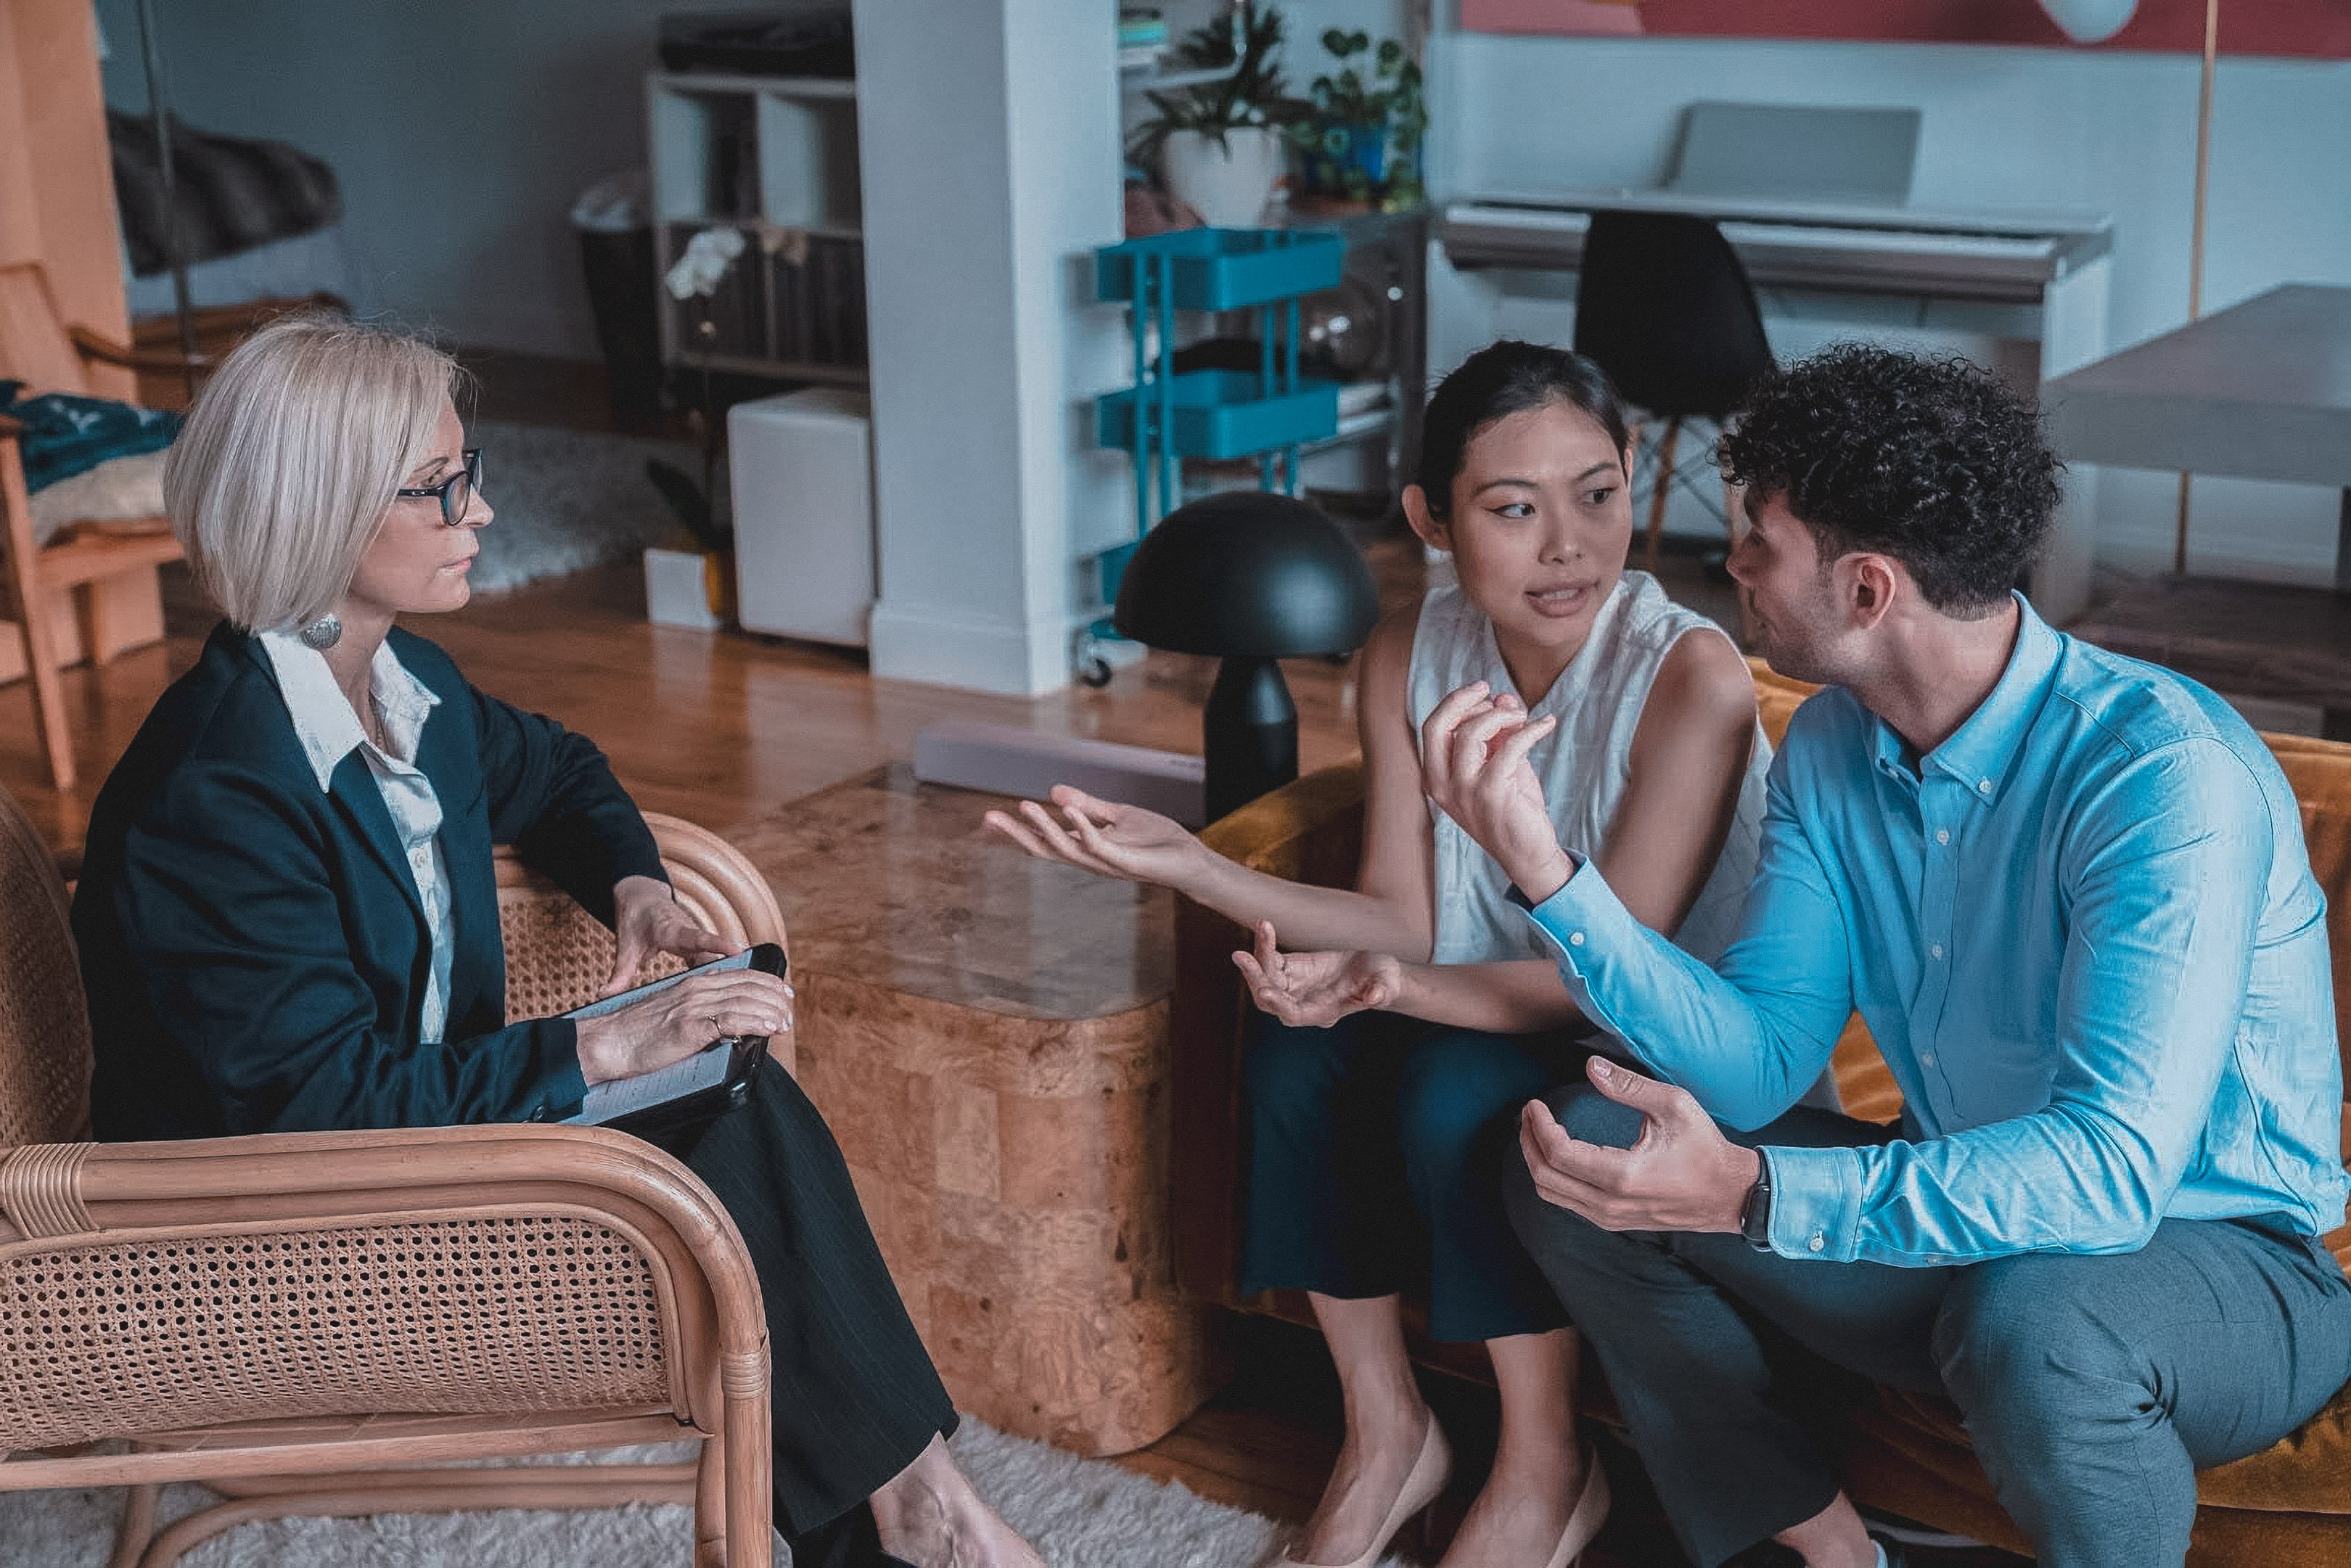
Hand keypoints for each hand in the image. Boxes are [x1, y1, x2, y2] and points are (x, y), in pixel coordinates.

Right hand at [574, 967, 795, 1085]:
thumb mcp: (672, 1012)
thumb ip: (696, 1007)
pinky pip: (730, 1020)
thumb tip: (722, 1013)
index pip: (741, 977)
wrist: (607, 1043)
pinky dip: (754, 1022)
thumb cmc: (637, 1035)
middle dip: (775, 997)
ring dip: (770, 1012)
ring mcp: (693, 1006)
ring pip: (745, 1001)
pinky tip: (768, 1028)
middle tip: (790, 1013)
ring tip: (785, 1023)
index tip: (785, 994)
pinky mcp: (689, 1027)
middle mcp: (696, 989)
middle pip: (748, 985)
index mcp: (693, 984)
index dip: (767, 984)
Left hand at [605, 874, 735, 995]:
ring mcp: (695, 940)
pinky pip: (710, 960)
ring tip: (745, 993)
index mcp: (672, 930)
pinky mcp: (696, 947)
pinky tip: (725, 994)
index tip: (738, 951)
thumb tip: (603, 995)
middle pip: (713, 952)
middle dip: (730, 966)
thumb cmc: (635, 918)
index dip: (718, 945)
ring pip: (714, 958)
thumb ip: (619, 973)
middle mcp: (689, 933)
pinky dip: (717, 974)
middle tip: (750, 983)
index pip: (699, 937)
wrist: (641, 899)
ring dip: (727, 973)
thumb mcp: (626, 946)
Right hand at [982, 786, 1209, 889]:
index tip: (989, 818)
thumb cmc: (1157, 840)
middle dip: (1017, 835)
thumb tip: (1055, 790)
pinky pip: (1098, 845)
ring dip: (1044, 827)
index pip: (1045, 840)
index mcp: (1086, 847)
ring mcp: (1106, 862)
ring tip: (1023, 806)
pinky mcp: (1124, 862)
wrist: (1190, 858)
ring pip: (1066, 848)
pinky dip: (1081, 826)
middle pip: (1046, 849)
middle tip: (988, 817)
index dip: (1018, 831)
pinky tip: (1066, 807)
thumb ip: (1089, 806)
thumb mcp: (1118, 816)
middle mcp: (1090, 859)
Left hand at [1231, 920, 1401, 1028]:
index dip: (1279, 1004)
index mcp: (1321, 1013)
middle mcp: (1301, 1002)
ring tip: (1262, 926)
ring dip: (1258, 954)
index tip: (1266, 991)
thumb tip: (1375, 997)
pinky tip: (1264, 924)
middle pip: (1268, 997)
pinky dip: (1266, 942)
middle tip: (1241, 956)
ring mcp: (1294, 985)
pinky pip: (1272, 958)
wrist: (1377, 971)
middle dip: (1255, 978)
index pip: (1293, 1014)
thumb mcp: (1386, 986)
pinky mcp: (1292, 967)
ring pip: (1266, 975)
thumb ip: (1380, 993)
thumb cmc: (1384, 982)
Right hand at [1419, 682, 1574, 901]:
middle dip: (1464, 699)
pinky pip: (1510, 746)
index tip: (1483, 690)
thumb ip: (1497, 733)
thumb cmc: (1511, 809)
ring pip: (1472, 732)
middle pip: (1439, 725)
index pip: (1432, 727)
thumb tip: (1503, 697)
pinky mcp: (1491, 794)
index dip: (1456, 702)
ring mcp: (1464, 791)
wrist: (1527, 854)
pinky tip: (1547, 725)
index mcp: (1435, 778)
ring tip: (1524, 717)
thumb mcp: (1501, 765)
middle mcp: (1442, 785)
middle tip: (1492, 691)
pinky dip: (1532, 729)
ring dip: (1502, 715)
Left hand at [1519, 1056, 1759, 1232]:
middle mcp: (1610, 1203)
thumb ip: (1629, 1085)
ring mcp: (1609, 1217)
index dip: (1538, 1126)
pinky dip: (1552, 1176)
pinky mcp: (1613, 1221)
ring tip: (1536, 1129)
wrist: (1730, 1195)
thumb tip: (1590, 1067)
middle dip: (1528, 1141)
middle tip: (1528, 1113)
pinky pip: (1567, 1202)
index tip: (1534, 1103)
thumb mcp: (1674, 1106)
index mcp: (1623, 1175)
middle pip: (1545, 1176)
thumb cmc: (1705, 1148)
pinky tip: (1557, 1152)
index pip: (1558, 1153)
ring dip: (1536, 1159)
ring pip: (1551, 1193)